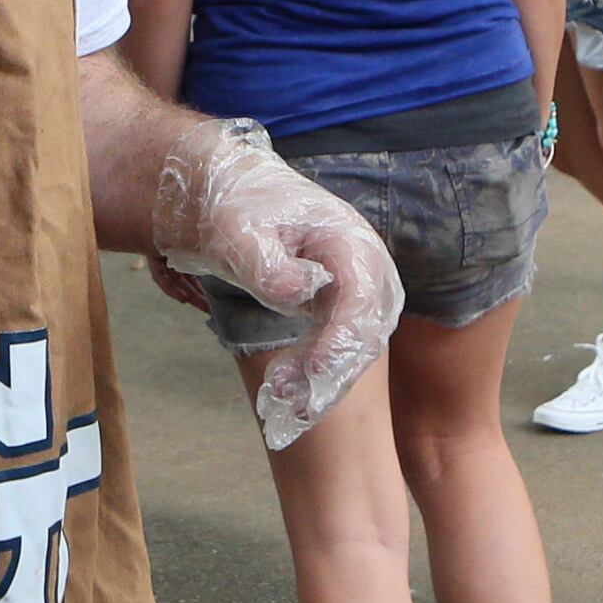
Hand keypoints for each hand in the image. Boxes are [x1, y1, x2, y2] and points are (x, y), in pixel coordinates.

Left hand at [151, 117, 404, 451]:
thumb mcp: (240, 231)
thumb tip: (299, 294)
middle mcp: (363, 265)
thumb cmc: (238, 208)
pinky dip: (313, 370)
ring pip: (355, 346)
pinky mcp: (340, 307)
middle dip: (334, 372)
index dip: (341, 337)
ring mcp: (356, 288)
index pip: (360, 294)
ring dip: (323, 379)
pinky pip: (337, 346)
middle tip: (298, 405)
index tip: (314, 370)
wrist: (235, 197)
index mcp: (347, 237)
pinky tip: (280, 385)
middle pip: (367, 329)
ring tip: (278, 396)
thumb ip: (267, 263)